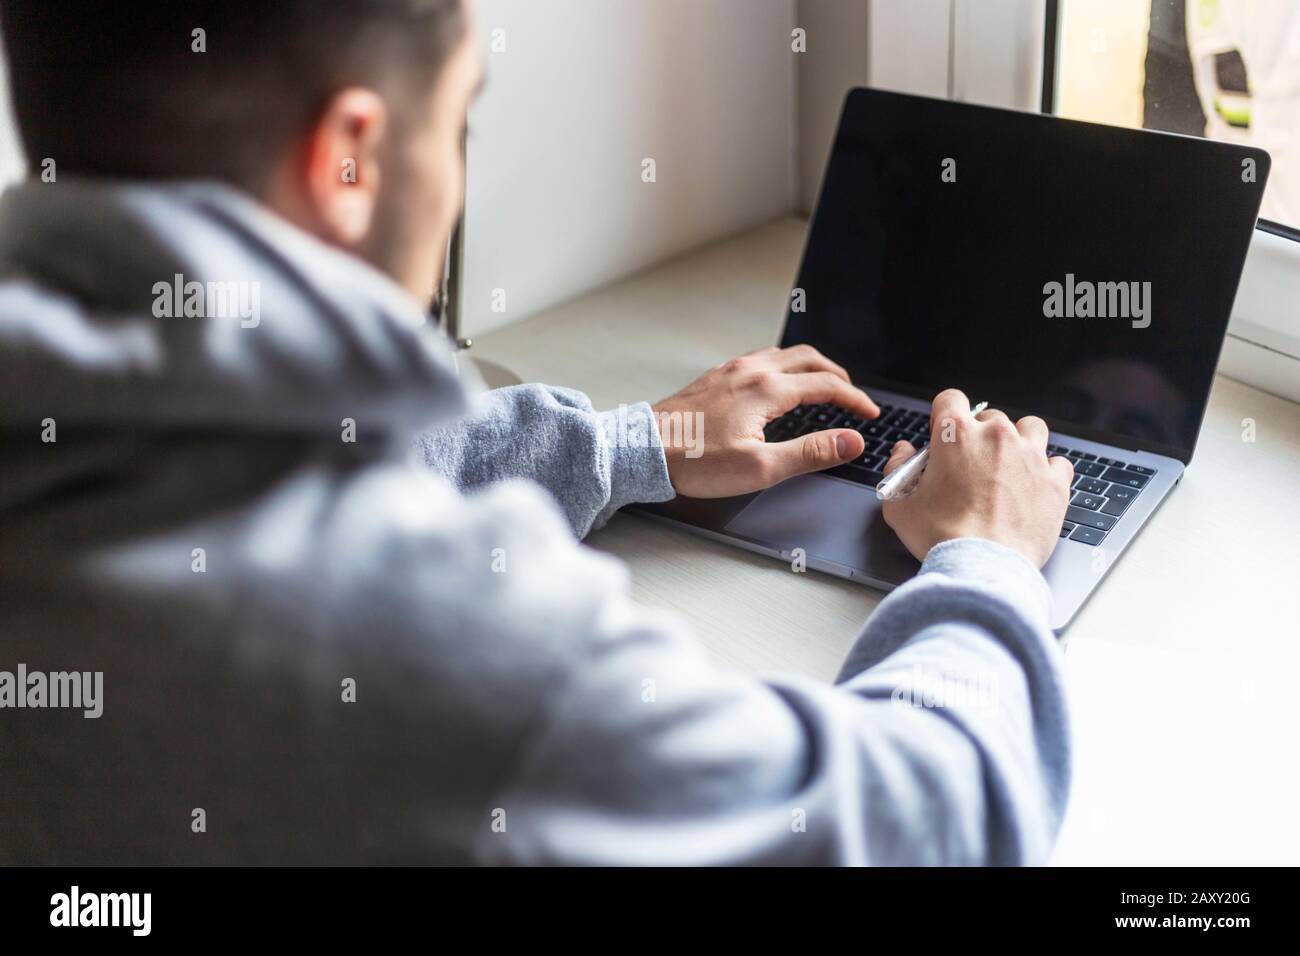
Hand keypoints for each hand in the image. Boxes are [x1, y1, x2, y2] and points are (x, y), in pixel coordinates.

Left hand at [652, 345, 878, 497]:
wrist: (644, 450)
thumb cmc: (695, 461)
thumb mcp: (761, 467)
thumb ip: (810, 452)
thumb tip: (852, 441)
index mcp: (767, 389)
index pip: (826, 385)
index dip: (855, 399)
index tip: (869, 413)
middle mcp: (750, 370)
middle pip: (808, 358)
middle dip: (837, 374)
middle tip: (851, 395)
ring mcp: (730, 370)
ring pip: (782, 355)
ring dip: (809, 367)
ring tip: (820, 386)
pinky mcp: (714, 378)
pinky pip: (758, 360)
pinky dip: (782, 368)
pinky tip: (775, 386)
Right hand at [880, 389, 1072, 566]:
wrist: (983, 567)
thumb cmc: (941, 538)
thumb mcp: (898, 504)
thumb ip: (897, 468)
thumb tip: (903, 452)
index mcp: (956, 435)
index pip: (950, 398)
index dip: (945, 415)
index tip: (945, 433)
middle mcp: (996, 436)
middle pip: (989, 416)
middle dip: (980, 436)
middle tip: (971, 466)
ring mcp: (1031, 456)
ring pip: (1031, 428)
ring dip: (1019, 441)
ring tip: (1009, 466)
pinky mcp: (1055, 482)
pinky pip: (1058, 462)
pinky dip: (1047, 471)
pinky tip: (1034, 487)